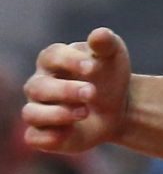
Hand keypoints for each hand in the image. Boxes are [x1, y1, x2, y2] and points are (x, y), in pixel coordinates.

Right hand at [22, 27, 130, 153]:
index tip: (92, 67)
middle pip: (38, 87)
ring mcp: (39, 110)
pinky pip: (34, 138)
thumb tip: (99, 35)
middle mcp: (40, 84)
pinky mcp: (45, 134)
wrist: (119, 108)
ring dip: (57, 114)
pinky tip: (69, 133)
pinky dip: (48, 138)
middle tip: (92, 93)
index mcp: (53, 60)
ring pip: (31, 113)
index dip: (70, 61)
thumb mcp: (113, 56)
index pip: (52, 56)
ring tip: (85, 112)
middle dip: (66, 91)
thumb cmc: (109, 76)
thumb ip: (106, 45)